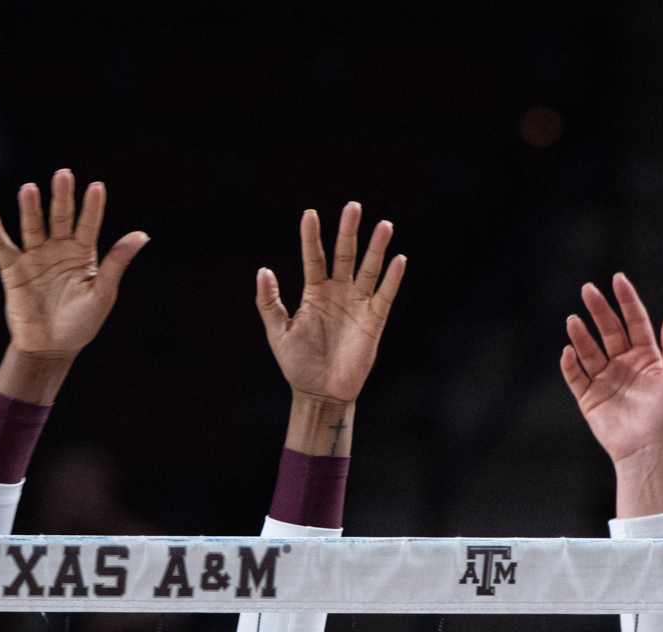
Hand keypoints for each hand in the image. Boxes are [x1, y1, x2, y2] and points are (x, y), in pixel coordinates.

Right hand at [0, 170, 147, 400]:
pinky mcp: (12, 270)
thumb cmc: (81, 323)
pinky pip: (2, 246)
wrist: (51, 349)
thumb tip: (142, 235)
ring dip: (30, 208)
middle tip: (63, 174)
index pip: (89, 224)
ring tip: (29, 188)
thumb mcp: (103, 294)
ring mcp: (34, 257)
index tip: (97, 187)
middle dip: (61, 197)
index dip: (92, 207)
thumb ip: (116, 263)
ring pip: (32, 226)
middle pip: (59, 217)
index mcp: (82, 254)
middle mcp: (58, 249)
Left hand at [258, 203, 405, 411]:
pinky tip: (399, 260)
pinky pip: (385, 296)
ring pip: (369, 270)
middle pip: (345, 255)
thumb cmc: (298, 365)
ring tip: (384, 225)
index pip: (314, 257)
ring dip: (377, 248)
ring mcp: (357, 306)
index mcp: (314, 293)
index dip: (312, 236)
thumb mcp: (277, 332)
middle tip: (353, 207)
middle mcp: (338, 294)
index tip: (310, 213)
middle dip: (349, 231)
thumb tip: (264, 270)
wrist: (320, 393)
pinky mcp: (374, 322)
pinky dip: (393, 279)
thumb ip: (269, 302)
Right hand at [559, 273, 662, 465]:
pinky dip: (570, 365)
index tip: (617, 279)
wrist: (647, 449)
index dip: (626, 300)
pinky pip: (575, 377)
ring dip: (581, 335)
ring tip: (573, 320)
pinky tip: (568, 352)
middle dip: (598, 310)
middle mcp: (623, 364)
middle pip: (609, 330)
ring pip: (589, 350)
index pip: (634, 321)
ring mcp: (604, 380)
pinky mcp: (588, 397)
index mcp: (646, 357)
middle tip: (587, 290)